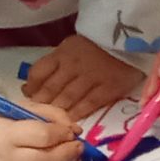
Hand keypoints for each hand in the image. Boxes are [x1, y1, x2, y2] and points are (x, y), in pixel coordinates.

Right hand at [0, 103, 81, 160]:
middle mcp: (5, 156)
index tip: (72, 131)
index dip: (61, 134)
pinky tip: (53, 160)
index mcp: (6, 133)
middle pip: (44, 159)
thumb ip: (50, 114)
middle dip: (66, 152)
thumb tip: (76, 129)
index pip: (41, 136)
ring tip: (69, 152)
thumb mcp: (21, 107)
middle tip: (78, 145)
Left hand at [22, 33, 144, 117]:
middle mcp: (74, 65)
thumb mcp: (70, 47)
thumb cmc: (96, 45)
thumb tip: (30, 87)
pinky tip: (71, 120)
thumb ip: (53, 65)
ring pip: (68, 98)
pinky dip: (78, 113)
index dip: (31, 88)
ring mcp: (92, 77)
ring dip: (57, 111)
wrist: (130, 39)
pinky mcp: (108, 88)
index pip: (39, 72)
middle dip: (42, 103)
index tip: (29, 98)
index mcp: (63, 53)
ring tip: (52, 121)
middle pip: (51, 88)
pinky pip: (89, 103)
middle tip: (37, 115)